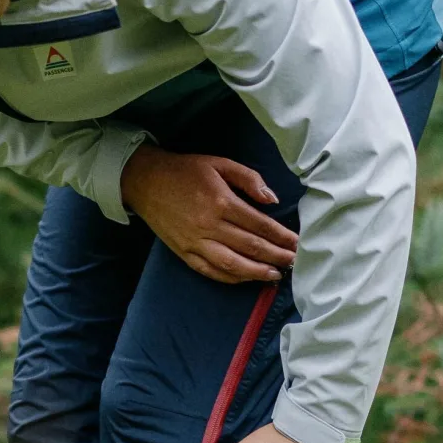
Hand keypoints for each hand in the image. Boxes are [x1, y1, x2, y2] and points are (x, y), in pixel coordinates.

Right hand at [121, 143, 297, 284]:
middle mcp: (209, 225)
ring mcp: (195, 242)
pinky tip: (247, 278)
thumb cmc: (185, 170)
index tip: (297, 242)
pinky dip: (231, 278)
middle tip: (294, 262)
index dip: (281, 236)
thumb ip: (249, 179)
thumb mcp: (220, 164)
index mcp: (221, 201)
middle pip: (250, 246)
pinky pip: (211, 271)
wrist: (146, 181)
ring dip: (257, 272)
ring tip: (276, 274)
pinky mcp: (184, 253)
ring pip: (232, 264)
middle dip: (276, 256)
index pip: (259, 225)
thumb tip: (272, 200)